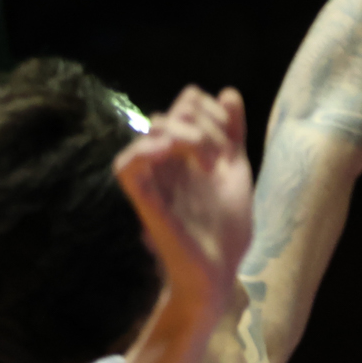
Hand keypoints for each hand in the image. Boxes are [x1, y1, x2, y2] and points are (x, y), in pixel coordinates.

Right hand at [114, 86, 254, 316]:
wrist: (220, 271)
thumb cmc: (226, 230)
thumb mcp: (237, 173)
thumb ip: (232, 134)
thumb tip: (228, 91)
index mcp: (187, 151)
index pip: (189, 102)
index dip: (213, 111)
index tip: (231, 145)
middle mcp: (167, 159)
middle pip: (174, 109)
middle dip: (207, 126)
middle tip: (219, 162)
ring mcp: (155, 176)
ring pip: (155, 126)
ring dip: (191, 137)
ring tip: (210, 167)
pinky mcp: (144, 198)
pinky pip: (125, 163)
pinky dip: (147, 150)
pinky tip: (173, 156)